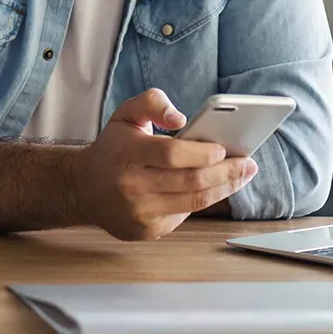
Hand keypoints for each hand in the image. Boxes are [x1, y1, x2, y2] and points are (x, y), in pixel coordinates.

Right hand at [72, 88, 257, 240]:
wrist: (84, 188)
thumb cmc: (113, 148)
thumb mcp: (125, 114)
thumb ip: (152, 102)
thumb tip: (180, 117)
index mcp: (127, 153)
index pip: (170, 154)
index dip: (201, 152)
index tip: (223, 148)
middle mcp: (131, 186)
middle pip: (189, 181)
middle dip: (225, 172)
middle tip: (248, 163)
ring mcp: (139, 212)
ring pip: (193, 202)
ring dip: (224, 188)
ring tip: (243, 174)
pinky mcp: (146, 230)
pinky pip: (184, 215)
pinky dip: (205, 200)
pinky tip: (219, 187)